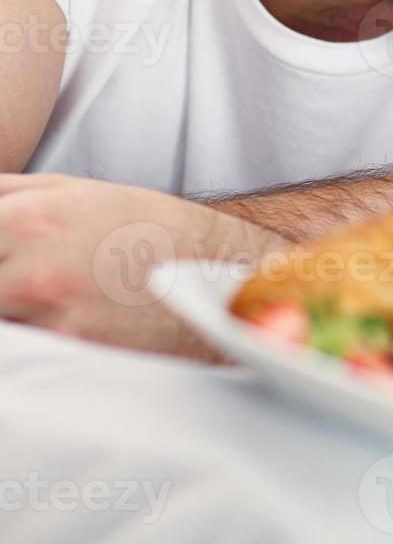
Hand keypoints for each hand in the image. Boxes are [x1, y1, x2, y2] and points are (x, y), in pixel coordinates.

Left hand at [0, 174, 288, 356]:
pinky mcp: (71, 353)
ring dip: (12, 311)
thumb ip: (4, 196)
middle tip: (21, 283)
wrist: (220, 275)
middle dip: (2, 283)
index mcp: (26, 217)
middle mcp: (31, 266)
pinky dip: (30, 340)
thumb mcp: (72, 191)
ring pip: (1, 318)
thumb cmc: (146, 230)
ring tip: (47, 299)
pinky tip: (63, 324)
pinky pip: (23, 348)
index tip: (1, 261)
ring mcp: (49, 313)